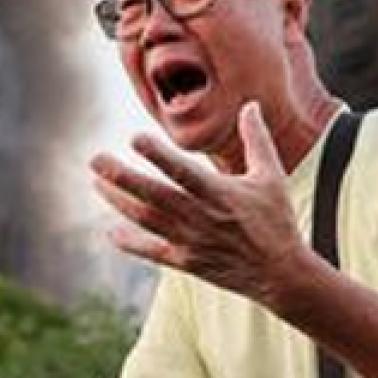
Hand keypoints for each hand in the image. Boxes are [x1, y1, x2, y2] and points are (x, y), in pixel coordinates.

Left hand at [89, 102, 316, 311]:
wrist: (281, 273)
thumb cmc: (276, 219)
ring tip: (95, 182)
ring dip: (118, 201)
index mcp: (220, 193)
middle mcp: (200, 217)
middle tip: (95, 159)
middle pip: (154, 195)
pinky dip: (130, 243)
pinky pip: (152, 251)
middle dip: (122, 178)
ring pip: (146, 220)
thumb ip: (256, 139)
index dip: (158, 156)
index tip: (134, 137)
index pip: (184, 172)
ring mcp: (191, 241)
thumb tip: (250, 104)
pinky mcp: (186, 261)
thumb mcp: (271, 176)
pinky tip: (110, 232)